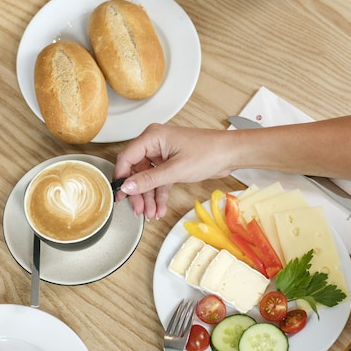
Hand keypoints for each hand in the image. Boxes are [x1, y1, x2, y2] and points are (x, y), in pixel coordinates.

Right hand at [113, 124, 234, 218]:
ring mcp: (163, 154)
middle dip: (138, 192)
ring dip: (149, 197)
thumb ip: (149, 180)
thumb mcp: (175, 170)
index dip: (121, 178)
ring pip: (148, 179)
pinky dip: (159, 195)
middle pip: (136, 171)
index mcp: (152, 137)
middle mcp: (155, 143)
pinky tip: (159, 208)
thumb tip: (127, 187)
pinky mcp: (171, 163)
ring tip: (150, 213)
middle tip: (137, 209)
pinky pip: (159, 181)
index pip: (127, 158)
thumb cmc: (208, 152)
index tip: (119, 195)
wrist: (231, 154)